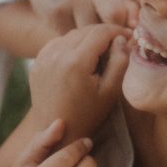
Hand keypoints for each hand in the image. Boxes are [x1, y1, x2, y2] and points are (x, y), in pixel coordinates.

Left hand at [29, 23, 131, 139]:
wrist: (59, 135)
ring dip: (87, 39)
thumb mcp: (111, 91)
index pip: (100, 32)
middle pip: (85, 31)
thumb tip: (122, 38)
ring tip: (100, 53)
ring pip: (71, 35)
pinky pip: (57, 44)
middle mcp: (56, 54)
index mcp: (76, 61)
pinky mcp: (37, 64)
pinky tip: (80, 58)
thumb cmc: (89, 116)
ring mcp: (43, 58)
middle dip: (104, 34)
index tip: (129, 36)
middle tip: (118, 45)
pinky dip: (71, 45)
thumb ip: (120, 61)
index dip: (117, 31)